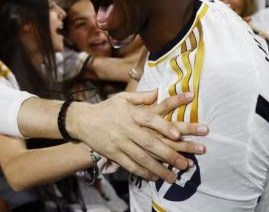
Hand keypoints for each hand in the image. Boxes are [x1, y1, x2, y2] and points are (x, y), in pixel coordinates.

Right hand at [67, 91, 207, 182]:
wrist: (82, 120)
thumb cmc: (107, 108)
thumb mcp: (123, 98)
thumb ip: (141, 97)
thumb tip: (158, 92)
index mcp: (130, 113)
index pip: (149, 118)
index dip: (164, 126)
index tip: (178, 134)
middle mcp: (126, 129)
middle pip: (149, 142)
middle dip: (169, 154)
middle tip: (185, 164)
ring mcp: (119, 143)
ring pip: (142, 158)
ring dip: (159, 169)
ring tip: (174, 177)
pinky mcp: (113, 154)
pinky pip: (130, 166)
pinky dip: (144, 173)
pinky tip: (155, 177)